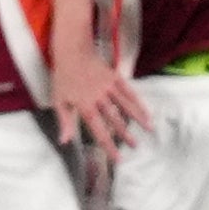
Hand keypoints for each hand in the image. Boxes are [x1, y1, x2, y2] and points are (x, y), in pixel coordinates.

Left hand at [49, 44, 151, 161]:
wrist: (72, 52)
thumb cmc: (63, 78)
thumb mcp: (58, 101)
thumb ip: (64, 122)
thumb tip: (64, 142)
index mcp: (84, 105)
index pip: (98, 129)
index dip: (108, 144)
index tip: (117, 157)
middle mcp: (98, 97)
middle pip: (115, 118)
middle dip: (126, 134)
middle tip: (136, 146)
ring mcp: (108, 86)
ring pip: (125, 105)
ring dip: (138, 117)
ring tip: (150, 128)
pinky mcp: (114, 77)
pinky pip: (128, 91)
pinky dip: (138, 101)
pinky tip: (145, 110)